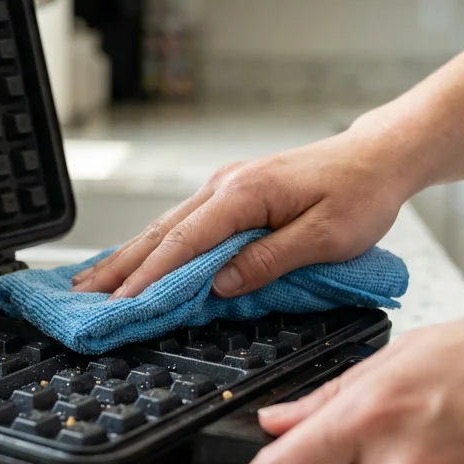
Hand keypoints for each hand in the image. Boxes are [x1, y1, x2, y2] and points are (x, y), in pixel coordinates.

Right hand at [69, 126, 417, 298]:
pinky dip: (151, 246)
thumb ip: (269, 260)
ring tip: (92, 285)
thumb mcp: (326, 237)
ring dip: (127, 257)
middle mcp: (224, 185)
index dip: (149, 279)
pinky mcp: (231, 195)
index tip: (121, 307)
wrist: (379, 157)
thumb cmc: (361, 194)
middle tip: (84, 301)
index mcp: (244, 193)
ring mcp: (224, 187)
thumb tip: (218, 285)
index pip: (184, 243)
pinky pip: (181, 225)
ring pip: (164, 228)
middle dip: (119, 268)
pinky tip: (132, 261)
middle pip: (160, 233)